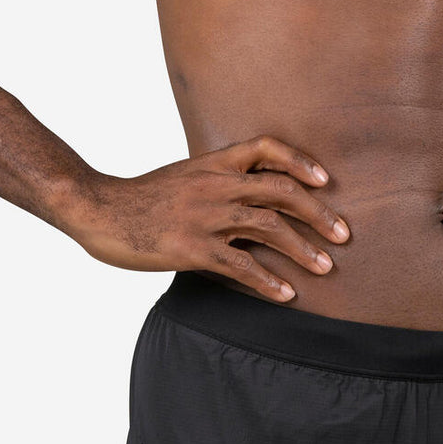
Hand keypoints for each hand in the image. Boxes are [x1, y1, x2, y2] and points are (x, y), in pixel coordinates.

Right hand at [61, 135, 349, 301]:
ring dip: (303, 249)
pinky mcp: (192, 248)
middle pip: (280, 191)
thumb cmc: (143, 200)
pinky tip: (286, 295)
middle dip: (318, 214)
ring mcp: (205, 216)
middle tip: (343, 235)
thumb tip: (252, 204)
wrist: (98, 210)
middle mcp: (215, 185)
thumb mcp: (185, 179)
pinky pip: (240, 265)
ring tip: (326, 268)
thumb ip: (219, 185)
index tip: (326, 181)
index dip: (301, 161)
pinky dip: (267, 281)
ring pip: (268, 228)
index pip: (267, 148)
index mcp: (213, 163)